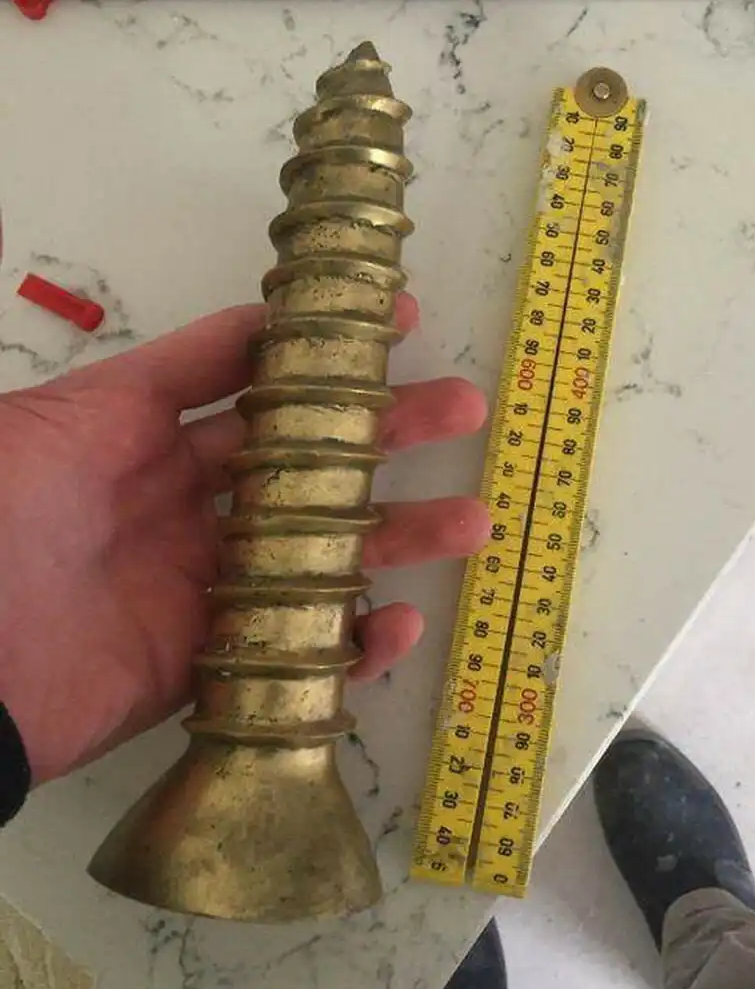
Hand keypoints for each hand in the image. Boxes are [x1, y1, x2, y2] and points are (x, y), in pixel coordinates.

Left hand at [0, 297, 487, 783]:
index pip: (259, 388)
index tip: (401, 321)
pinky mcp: (218, 667)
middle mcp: (192, 509)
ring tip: (474, 521)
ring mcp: (211, 590)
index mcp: (153, 442)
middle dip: (391, 433)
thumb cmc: (4, 523)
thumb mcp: (70, 419)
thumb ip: (167, 373)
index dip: (329, 355)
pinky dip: (359, 646)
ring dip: (404, 537)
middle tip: (464, 408)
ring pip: (327, 557)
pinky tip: (402, 627)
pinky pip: (304, 655)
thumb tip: (257, 321)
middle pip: (312, 466)